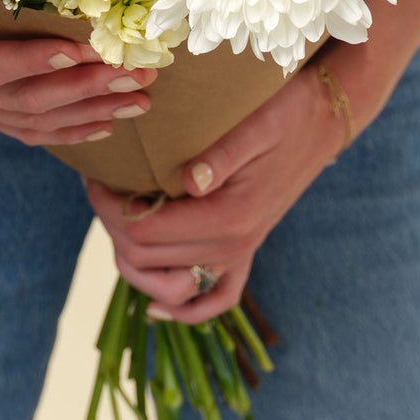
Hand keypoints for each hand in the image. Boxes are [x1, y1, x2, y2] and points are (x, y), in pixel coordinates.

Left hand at [85, 60, 344, 321]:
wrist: (324, 119)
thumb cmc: (286, 112)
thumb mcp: (255, 125)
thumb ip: (220, 156)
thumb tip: (186, 181)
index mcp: (229, 217)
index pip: (146, 231)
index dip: (109, 209)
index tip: (94, 177)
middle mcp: (233, 246)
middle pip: (147, 259)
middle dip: (112, 226)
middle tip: (100, 186)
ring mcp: (241, 252)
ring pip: (169, 287)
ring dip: (134, 262)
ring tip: (117, 219)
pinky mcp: (246, 249)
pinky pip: (214, 299)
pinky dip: (183, 307)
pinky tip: (159, 302)